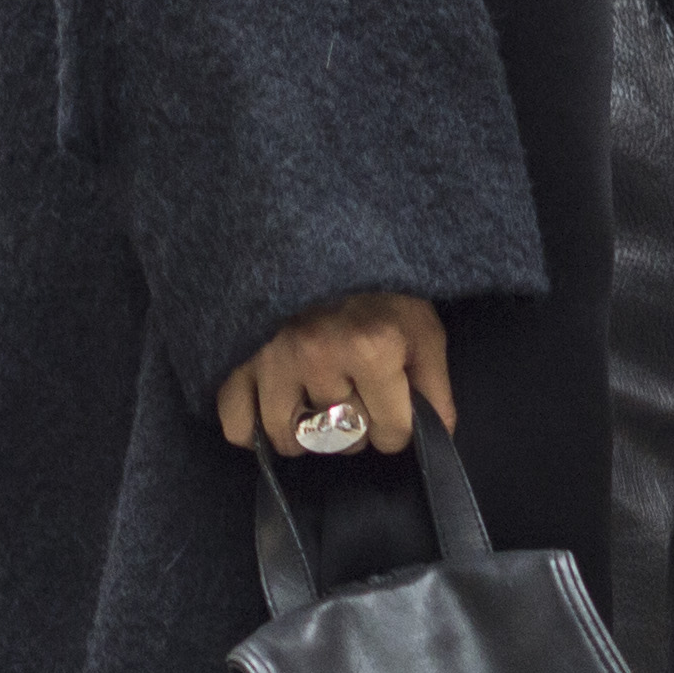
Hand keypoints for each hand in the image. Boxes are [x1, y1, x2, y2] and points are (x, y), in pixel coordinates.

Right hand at [216, 290, 454, 454]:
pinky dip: (253, 426)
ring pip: (290, 439)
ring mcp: (270, 360)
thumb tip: (438, 433)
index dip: (398, 425)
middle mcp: (318, 356)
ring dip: (307, 432)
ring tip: (317, 402)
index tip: (392, 402)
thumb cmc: (376, 284)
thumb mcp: (420, 323)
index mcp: (372, 346)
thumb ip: (433, 382)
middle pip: (343, 439)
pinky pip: (237, 425)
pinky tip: (275, 407)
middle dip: (355, 424)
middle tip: (355, 391)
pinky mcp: (235, 359)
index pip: (391, 433)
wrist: (315, 233)